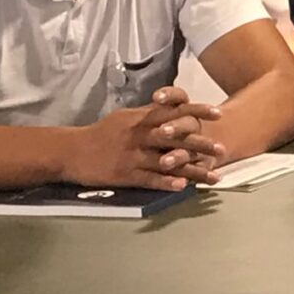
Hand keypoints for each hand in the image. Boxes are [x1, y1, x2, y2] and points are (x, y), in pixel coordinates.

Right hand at [63, 86, 222, 189]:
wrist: (71, 151)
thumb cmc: (102, 134)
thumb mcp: (126, 117)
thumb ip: (150, 114)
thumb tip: (172, 107)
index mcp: (141, 119)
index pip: (174, 111)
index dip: (197, 111)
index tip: (218, 112)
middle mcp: (140, 135)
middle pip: (175, 137)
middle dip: (200, 143)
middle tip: (222, 148)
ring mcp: (133, 155)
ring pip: (167, 161)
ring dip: (192, 169)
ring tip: (214, 175)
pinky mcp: (125, 173)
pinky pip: (149, 178)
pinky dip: (166, 182)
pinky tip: (183, 186)